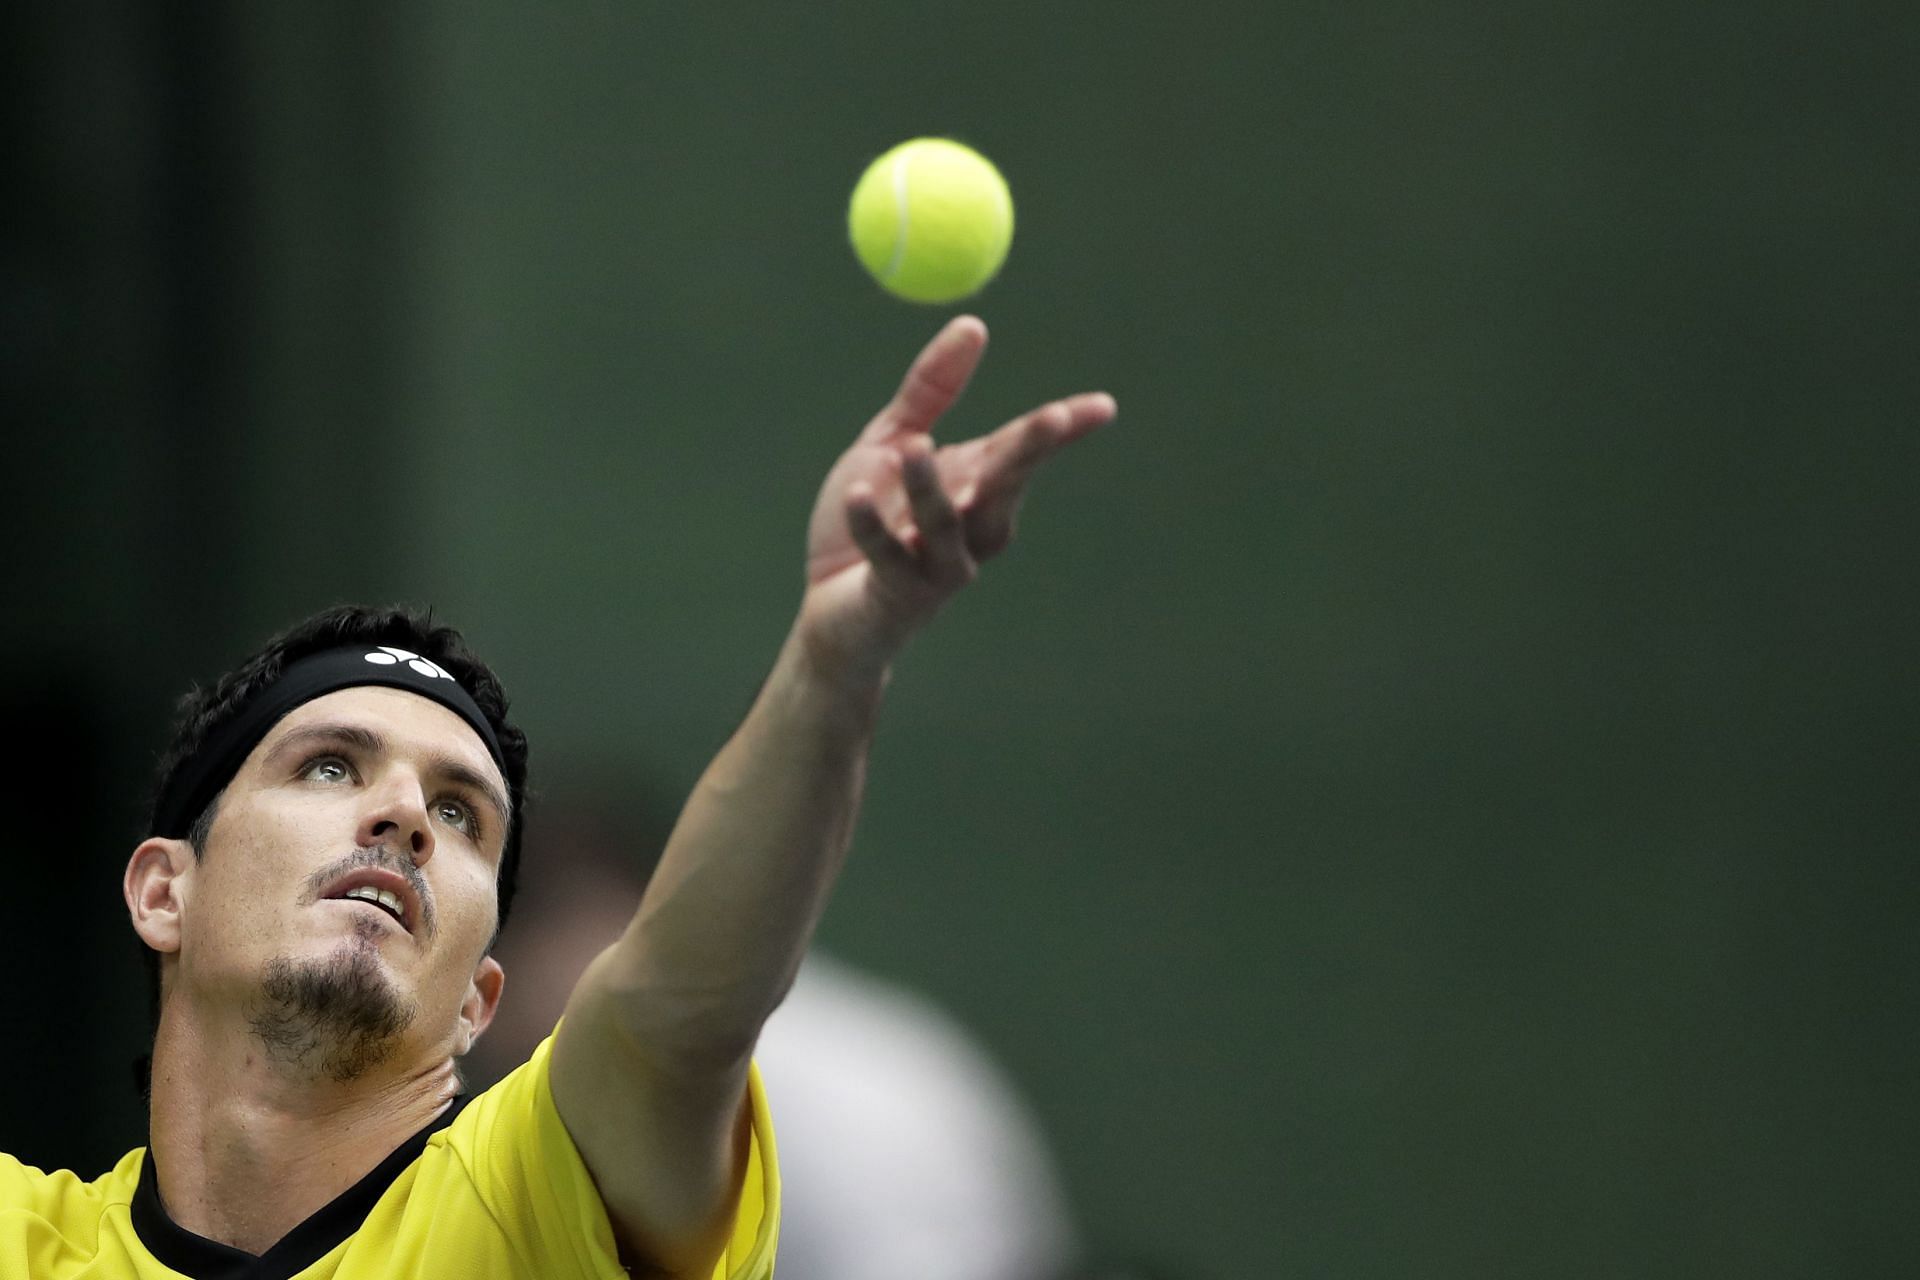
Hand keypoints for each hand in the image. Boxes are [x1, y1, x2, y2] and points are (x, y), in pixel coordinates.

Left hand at [798, 315, 1116, 678]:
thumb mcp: (891, 441)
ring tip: (915, 448)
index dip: (1064, 430)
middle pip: (1004, 484)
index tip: (1103, 407)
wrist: (833, 608)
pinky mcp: (901, 592)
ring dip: (930, 486)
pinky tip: (856, 497)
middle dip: (1027, 453)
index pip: (1024, 451)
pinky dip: (873, 526)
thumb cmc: (869, 519)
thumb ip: (930, 389)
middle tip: (1050, 421)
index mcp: (977, 485)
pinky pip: (889, 555)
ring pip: (946, 523)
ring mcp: (942, 564)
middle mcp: (972, 527)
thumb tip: (975, 324)